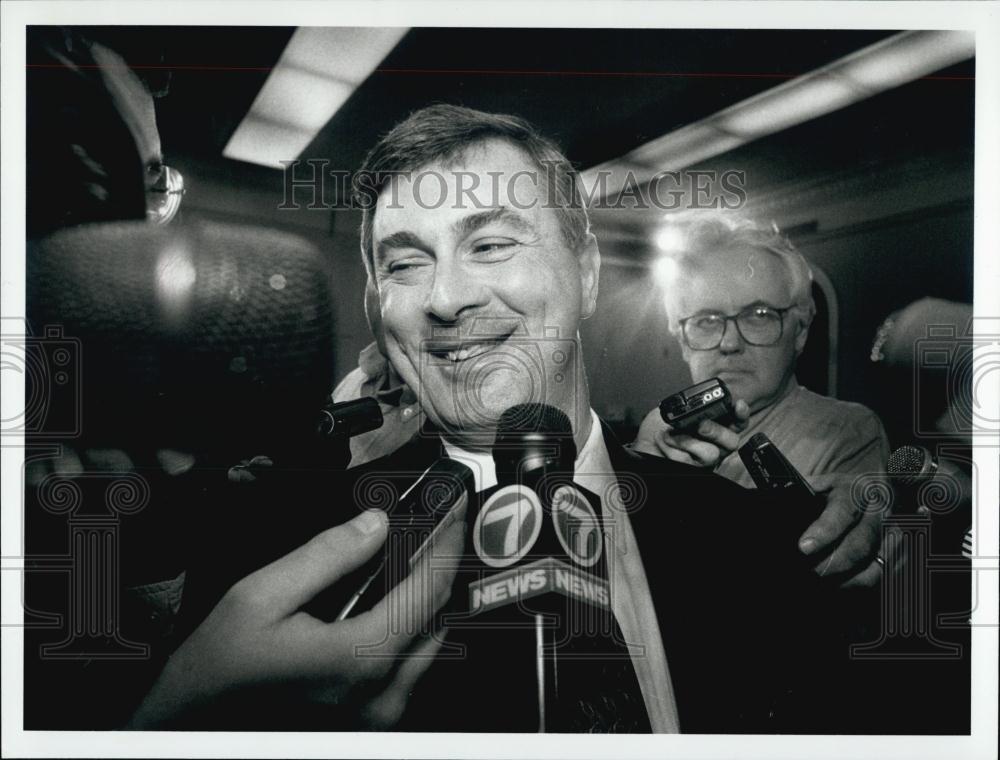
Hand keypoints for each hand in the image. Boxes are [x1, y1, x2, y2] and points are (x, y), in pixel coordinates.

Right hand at [128, 502, 465, 727]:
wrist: (197, 723)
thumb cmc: (220, 667)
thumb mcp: (260, 597)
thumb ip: (325, 556)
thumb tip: (376, 523)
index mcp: (357, 658)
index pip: (427, 589)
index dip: (445, 542)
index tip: (452, 510)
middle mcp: (379, 693)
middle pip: (438, 614)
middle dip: (442, 563)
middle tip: (439, 524)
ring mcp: (380, 712)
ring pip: (433, 641)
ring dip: (431, 595)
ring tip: (419, 553)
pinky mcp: (373, 718)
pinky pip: (415, 664)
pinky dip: (415, 624)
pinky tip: (397, 596)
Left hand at [631, 400, 749, 466]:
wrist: (642, 444)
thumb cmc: (659, 426)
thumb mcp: (675, 408)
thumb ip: (691, 405)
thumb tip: (698, 401)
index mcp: (715, 426)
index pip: (737, 422)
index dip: (742, 414)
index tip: (738, 404)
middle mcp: (713, 445)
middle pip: (731, 441)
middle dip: (716, 431)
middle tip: (699, 425)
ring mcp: (702, 460)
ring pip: (711, 454)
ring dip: (688, 441)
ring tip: (670, 433)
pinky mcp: (689, 469)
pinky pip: (687, 461)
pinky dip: (671, 448)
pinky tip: (662, 440)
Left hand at [796, 472, 892, 587]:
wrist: (876, 493)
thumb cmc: (837, 494)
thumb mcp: (821, 486)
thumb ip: (803, 498)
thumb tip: (777, 514)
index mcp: (857, 492)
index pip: (842, 512)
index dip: (824, 531)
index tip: (804, 548)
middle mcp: (879, 513)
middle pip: (860, 545)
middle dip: (832, 564)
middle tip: (810, 574)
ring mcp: (894, 536)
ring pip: (876, 567)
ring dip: (847, 581)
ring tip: (823, 586)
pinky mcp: (900, 556)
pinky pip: (884, 579)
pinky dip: (861, 587)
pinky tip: (840, 589)